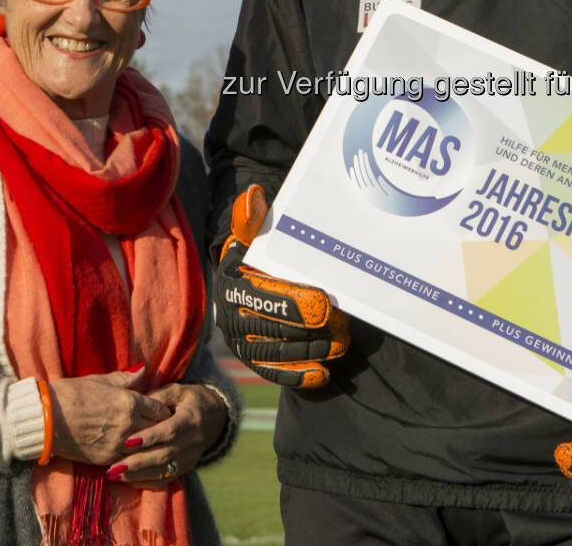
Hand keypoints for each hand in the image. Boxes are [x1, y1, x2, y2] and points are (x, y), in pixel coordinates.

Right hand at [50, 365, 169, 465]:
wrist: (44, 419)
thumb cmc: (71, 394)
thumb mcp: (101, 380)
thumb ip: (126, 379)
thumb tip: (144, 371)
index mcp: (130, 402)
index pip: (160, 409)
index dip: (163, 410)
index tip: (163, 411)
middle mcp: (128, 425)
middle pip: (157, 430)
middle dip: (160, 428)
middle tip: (160, 427)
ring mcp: (117, 444)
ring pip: (145, 447)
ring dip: (148, 444)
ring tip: (149, 441)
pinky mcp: (105, 459)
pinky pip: (128, 459)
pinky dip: (132, 455)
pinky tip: (132, 452)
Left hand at [105, 384, 228, 486]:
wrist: (217, 417)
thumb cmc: (192, 400)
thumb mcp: (178, 391)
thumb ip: (158, 397)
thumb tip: (135, 404)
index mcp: (191, 418)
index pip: (169, 431)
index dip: (149, 437)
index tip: (127, 441)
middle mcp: (192, 441)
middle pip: (164, 455)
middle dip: (137, 462)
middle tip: (112, 466)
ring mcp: (190, 457)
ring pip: (163, 470)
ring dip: (137, 474)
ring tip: (114, 474)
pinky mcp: (186, 467)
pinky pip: (165, 479)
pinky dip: (145, 482)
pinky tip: (127, 479)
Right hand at [214, 183, 349, 387]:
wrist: (251, 280)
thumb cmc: (261, 254)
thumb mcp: (256, 235)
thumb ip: (255, 220)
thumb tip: (252, 196)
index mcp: (232, 282)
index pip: (263, 297)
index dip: (295, 303)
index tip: (325, 304)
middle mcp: (229, 315)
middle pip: (273, 328)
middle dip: (310, 330)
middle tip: (342, 326)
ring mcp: (239, 341)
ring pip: (276, 353)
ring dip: (311, 351)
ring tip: (339, 344)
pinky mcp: (251, 360)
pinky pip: (272, 373)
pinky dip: (298, 376)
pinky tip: (322, 374)